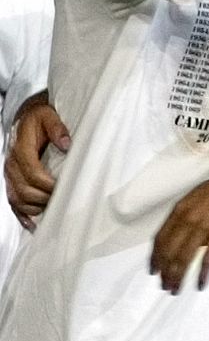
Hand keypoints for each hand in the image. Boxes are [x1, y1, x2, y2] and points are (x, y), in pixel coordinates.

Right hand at [4, 100, 69, 230]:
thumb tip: (67, 144)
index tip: (65, 188)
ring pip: (18, 199)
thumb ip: (57, 128)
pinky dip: (22, 215)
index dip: (48, 184)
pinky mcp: (11, 181)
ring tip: (55, 209)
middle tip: (65, 201)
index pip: (33, 173)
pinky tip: (34, 225)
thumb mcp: (48, 115)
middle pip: (25, 190)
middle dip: (45, 198)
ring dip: (36, 207)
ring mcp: (9, 175)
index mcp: (21, 149)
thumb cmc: (38, 117)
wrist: (24, 116)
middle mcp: (11, 164)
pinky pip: (13, 202)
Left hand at [150, 162, 208, 293]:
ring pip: (184, 257)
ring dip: (178, 277)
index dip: (155, 257)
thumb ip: (187, 216)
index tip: (153, 271)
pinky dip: (202, 274)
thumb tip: (184, 237)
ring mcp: (204, 226)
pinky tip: (200, 285)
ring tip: (176, 290)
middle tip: (164, 286)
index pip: (160, 238)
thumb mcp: (198, 197)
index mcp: (181, 209)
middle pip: (169, 251)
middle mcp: (188, 218)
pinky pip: (208, 259)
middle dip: (164, 272)